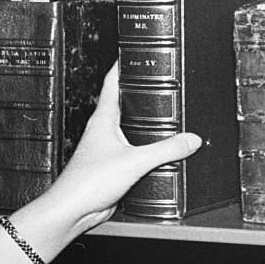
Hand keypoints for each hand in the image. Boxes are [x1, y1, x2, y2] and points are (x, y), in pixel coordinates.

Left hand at [40, 62, 202, 229]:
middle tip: (151, 81)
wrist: (73, 209)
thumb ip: (166, 149)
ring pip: (126, 130)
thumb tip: (191, 139)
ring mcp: (105, 150)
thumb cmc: (88, 181)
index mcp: (102, 120)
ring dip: (141, 123)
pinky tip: (155, 154)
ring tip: (159, 114)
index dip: (120, 67)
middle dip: (136, 94)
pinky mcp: (110, 168)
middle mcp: (101, 132)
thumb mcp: (135, 160)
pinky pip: (130, 152)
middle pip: (120, 105)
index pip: (111, 84)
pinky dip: (143, 148)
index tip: (130, 54)